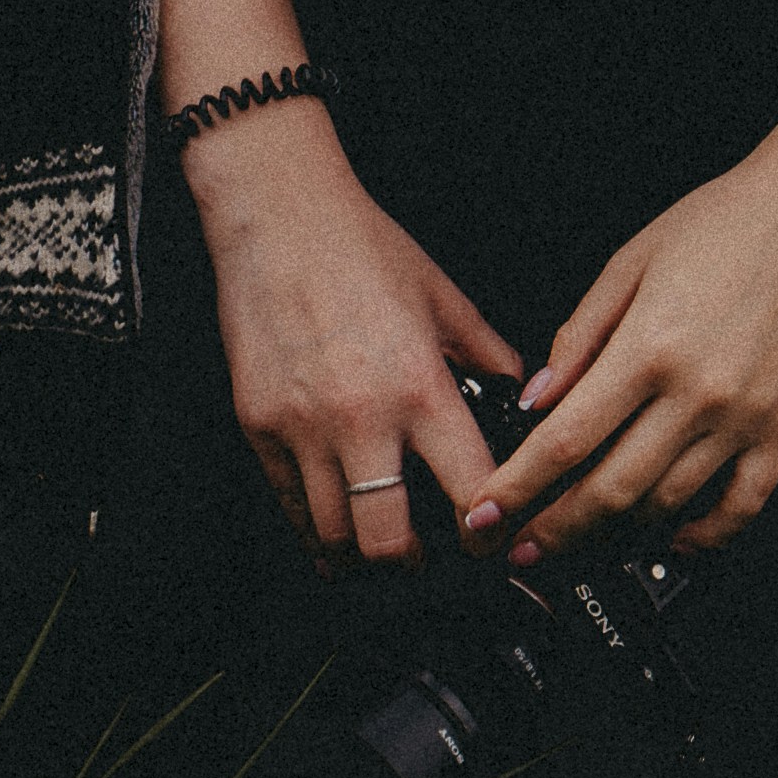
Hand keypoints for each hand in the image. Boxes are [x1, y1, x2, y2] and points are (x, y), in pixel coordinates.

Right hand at [189, 105, 520, 571]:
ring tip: (381, 544)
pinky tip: (332, 532)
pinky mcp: (260, 427)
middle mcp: (361, 417)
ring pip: (335, 537)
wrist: (277, 215)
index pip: (469, 490)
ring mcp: (303, 428)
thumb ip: (486, 352)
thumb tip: (518, 390)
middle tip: (430, 555)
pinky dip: (315, 531)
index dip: (490, 531)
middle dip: (416, 562)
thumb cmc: (358, 245)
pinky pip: (289, 506)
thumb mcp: (443, 296)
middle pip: (390, 541)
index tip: (494, 541)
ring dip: (364, 554)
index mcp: (420, 385)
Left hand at [465, 124, 777, 565]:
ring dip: (616, 534)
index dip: (517, 487)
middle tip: (522, 547)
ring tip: (582, 538)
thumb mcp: (631, 261)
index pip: (566, 440)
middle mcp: (697, 391)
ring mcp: (745, 417)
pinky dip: (705, 535)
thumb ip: (580, 334)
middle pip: (610, 489)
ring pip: (667, 504)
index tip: (486, 514)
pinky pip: (742, 505)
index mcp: (649, 345)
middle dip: (554, 529)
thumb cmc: (727, 223)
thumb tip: (538, 397)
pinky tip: (677, 538)